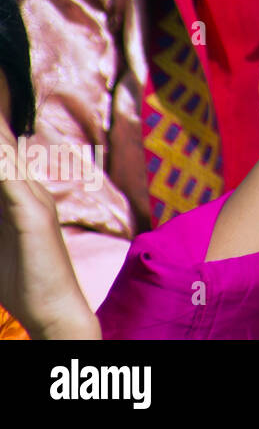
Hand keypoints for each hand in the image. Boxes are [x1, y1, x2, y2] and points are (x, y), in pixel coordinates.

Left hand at [0, 115, 99, 338]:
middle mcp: (34, 191)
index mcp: (26, 196)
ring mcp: (36, 200)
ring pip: (7, 156)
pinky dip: (0, 161)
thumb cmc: (24, 282)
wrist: (56, 309)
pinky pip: (9, 178)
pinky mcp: (32, 214)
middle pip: (6, 148)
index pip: (5, 155)